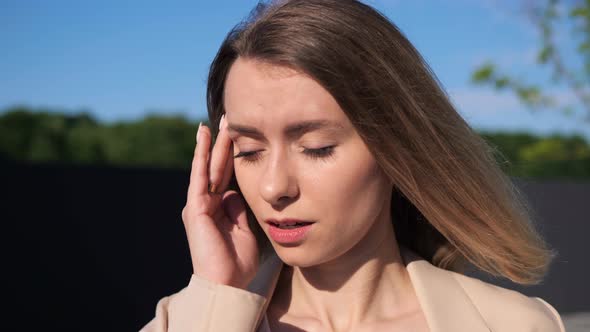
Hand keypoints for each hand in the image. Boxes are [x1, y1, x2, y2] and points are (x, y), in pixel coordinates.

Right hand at [181, 115, 258, 288]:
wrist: (227, 283)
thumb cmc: (237, 262)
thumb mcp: (244, 229)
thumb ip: (239, 209)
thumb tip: (235, 193)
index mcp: (220, 209)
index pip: (227, 176)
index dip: (235, 156)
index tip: (242, 136)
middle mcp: (206, 203)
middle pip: (218, 167)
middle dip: (225, 144)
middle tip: (232, 120)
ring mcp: (199, 204)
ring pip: (209, 167)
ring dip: (215, 143)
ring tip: (222, 121)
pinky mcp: (195, 206)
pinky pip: (199, 175)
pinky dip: (201, 154)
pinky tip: (204, 135)